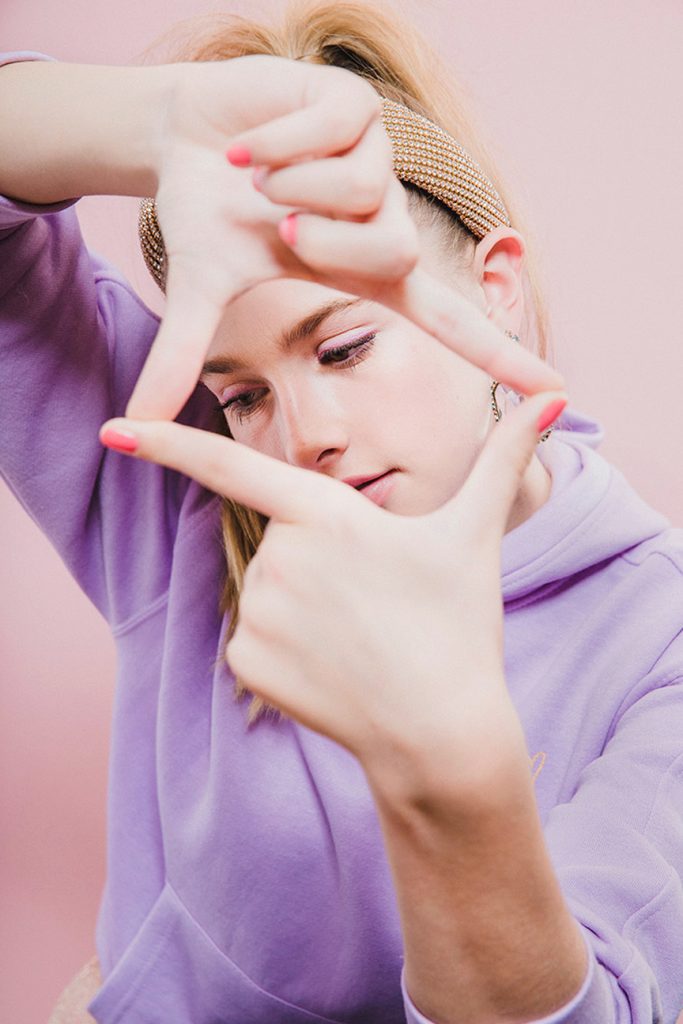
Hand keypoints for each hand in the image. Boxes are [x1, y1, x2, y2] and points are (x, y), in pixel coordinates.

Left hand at [101, 384, 565, 793]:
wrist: (440, 730)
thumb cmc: (458, 625)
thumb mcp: (475, 535)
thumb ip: (504, 459)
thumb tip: (557, 401)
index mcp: (328, 515)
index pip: (233, 466)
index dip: (169, 442)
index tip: (115, 428)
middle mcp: (281, 558)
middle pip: (280, 544)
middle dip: (321, 565)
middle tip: (374, 603)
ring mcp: (259, 613)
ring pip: (270, 593)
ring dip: (306, 609)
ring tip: (359, 638)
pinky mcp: (246, 663)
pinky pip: (255, 641)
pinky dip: (288, 652)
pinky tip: (333, 670)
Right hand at [127, 55, 562, 420]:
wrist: (181, 138)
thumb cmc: (205, 216)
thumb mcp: (198, 289)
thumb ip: (180, 358)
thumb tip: (131, 426)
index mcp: (364, 273)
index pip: (446, 322)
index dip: (496, 354)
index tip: (554, 388)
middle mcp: (383, 222)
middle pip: (395, 249)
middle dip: (323, 239)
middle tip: (276, 220)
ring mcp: (377, 163)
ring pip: (367, 188)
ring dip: (292, 183)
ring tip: (257, 172)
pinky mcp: (359, 108)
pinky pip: (336, 130)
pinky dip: (280, 138)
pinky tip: (254, 140)